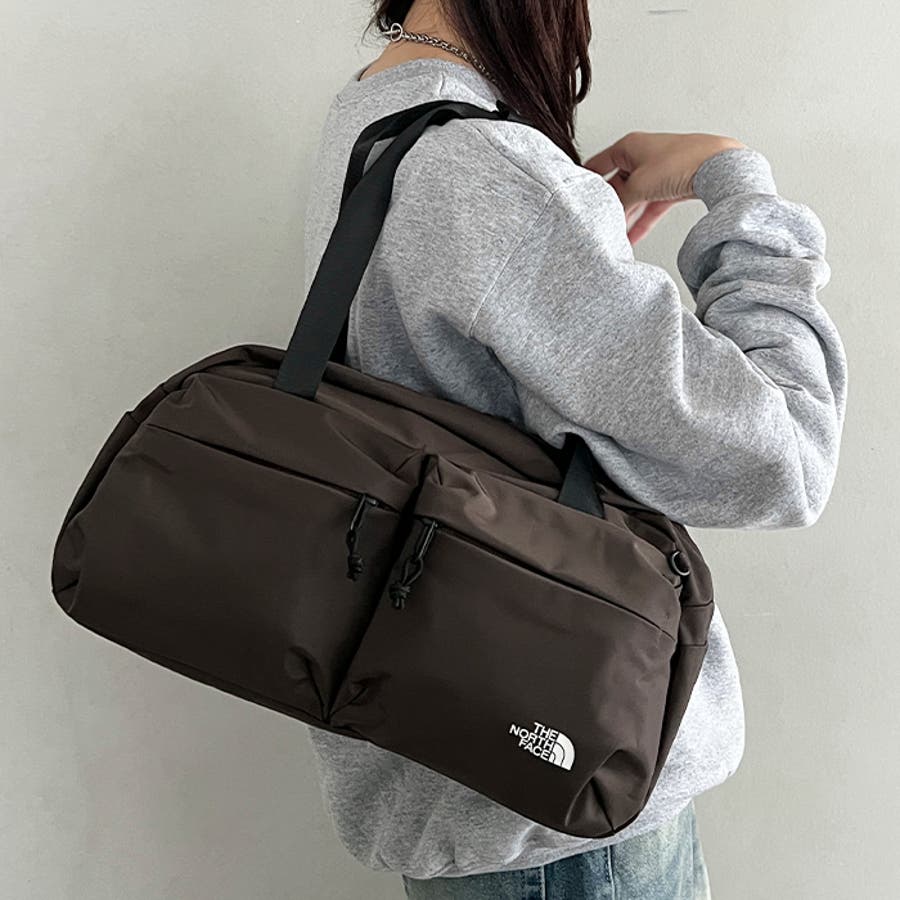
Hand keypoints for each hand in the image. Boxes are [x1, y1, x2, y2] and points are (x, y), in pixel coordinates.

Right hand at [582, 131, 746, 244]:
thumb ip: (619, 201)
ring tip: (615, 235)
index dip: (586, 182)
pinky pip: (649, 206)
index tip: (576, 197)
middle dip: (609, 205)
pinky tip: (633, 237)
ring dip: (625, 217)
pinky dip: (641, 221)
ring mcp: (656, 172)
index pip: (598, 165)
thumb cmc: (681, 161)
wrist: (718, 166)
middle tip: (598, 223)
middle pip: (616, 185)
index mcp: (628, 146)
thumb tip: (607, 214)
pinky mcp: (670, 186)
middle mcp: (641, 156)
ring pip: (633, 198)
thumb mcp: (638, 185)